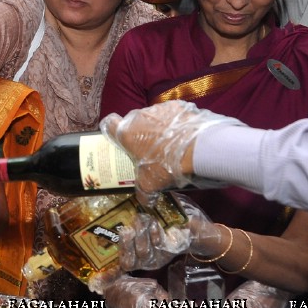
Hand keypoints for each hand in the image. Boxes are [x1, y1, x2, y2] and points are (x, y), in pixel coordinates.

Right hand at [101, 100, 236, 201]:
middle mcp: (139, 116)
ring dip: (158, 126)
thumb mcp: (151, 183)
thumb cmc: (166, 165)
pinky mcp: (178, 106)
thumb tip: (144, 202)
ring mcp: (159, 109)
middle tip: (149, 148)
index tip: (120, 140)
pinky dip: (176, 121)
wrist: (198, 149)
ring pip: (154, 116)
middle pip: (133, 121)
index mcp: (127, 133)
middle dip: (139, 132)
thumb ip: (143, 192)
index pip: (109, 124)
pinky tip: (184, 134)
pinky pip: (173, 113)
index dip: (112, 132)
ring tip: (171, 142)